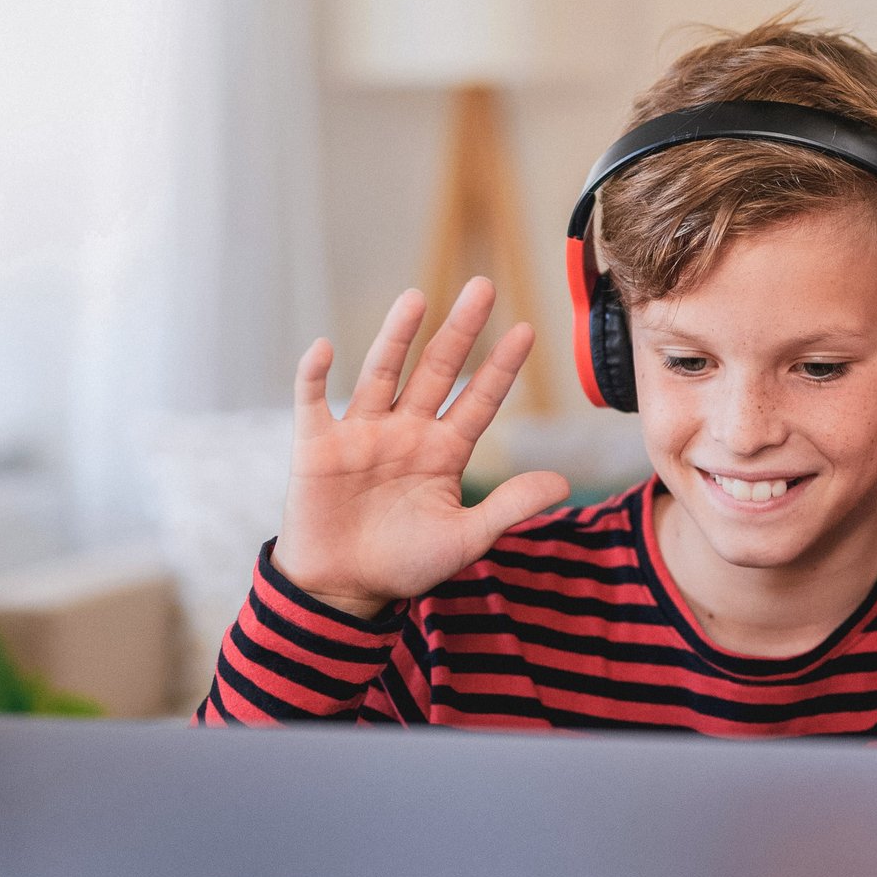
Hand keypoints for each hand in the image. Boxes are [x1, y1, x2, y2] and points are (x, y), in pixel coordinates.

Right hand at [270, 277, 569, 617]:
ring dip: (396, 336)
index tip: (527, 331)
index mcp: (443, 452)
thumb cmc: (404, 565)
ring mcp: (362, 434)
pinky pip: (313, 401)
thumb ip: (509, 507)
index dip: (500, 368)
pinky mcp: (317, 446)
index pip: (478, 400)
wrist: (342, 590)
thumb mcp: (465, 539)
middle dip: (459, 331)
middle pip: (436, 370)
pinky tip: (324, 348)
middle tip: (483, 286)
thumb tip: (564, 484)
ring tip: (416, 298)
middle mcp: (406, 432)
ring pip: (381, 373)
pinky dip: (314, 375)